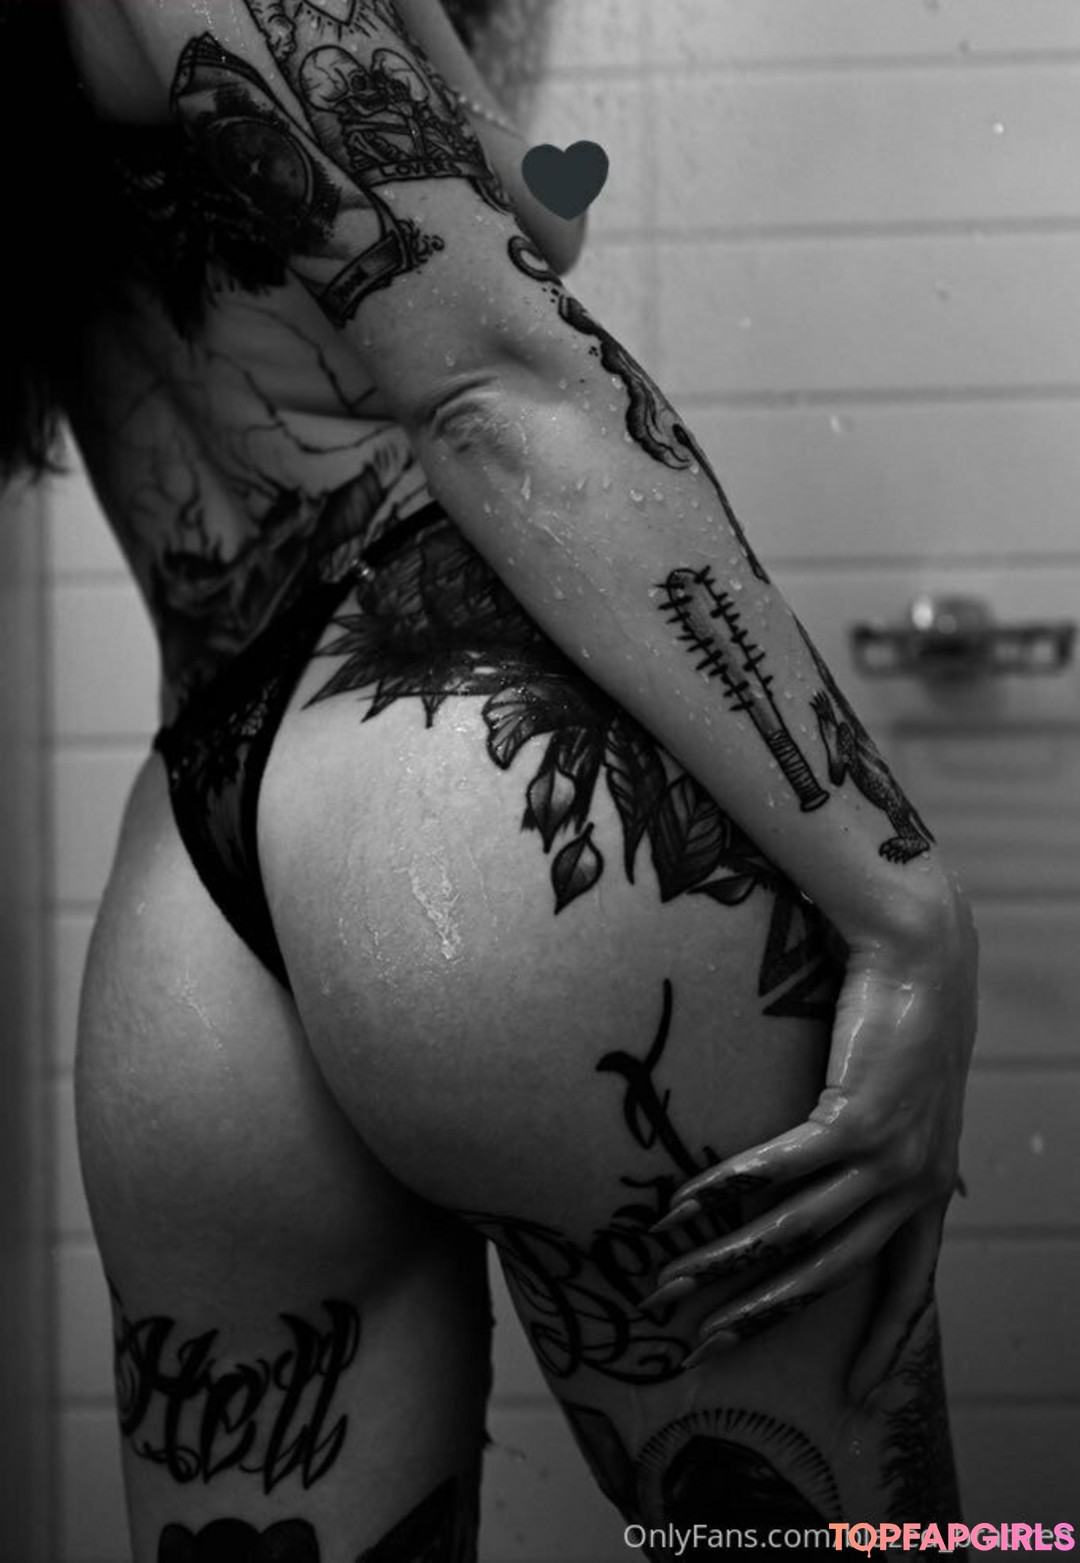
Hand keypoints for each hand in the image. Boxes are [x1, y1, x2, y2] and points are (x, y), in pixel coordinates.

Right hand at [642, 884, 977, 1398]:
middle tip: (708, 1345)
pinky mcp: (853, 1119)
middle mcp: (914, 1183)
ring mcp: (886, 1155)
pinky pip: (778, 1170)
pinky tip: (684, 1205)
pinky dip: (727, 1190)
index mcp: (929, 1187)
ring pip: (794, 1231)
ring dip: (726, 1259)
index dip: (884, 1344)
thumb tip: (836, 1183)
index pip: (911, 1286)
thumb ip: (879, 1153)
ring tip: (671, 1278)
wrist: (919, 956)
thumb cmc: (902, 1020)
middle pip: (831, 1273)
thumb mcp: (906, 1104)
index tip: (858, 1394)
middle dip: (764, 1315)